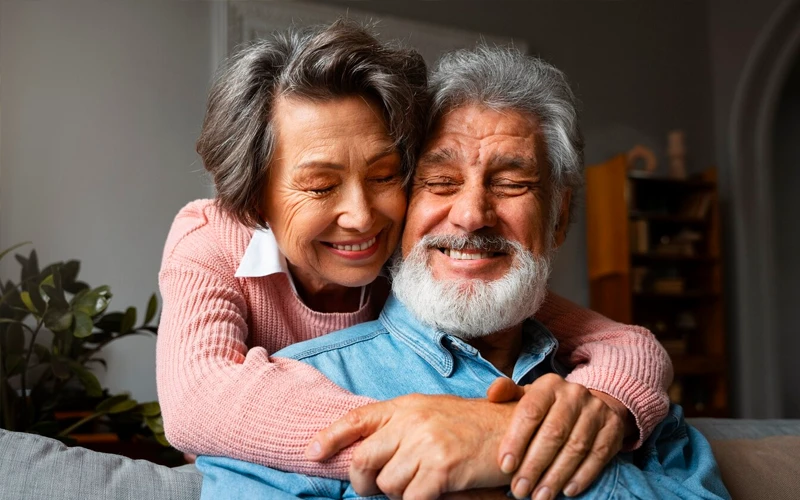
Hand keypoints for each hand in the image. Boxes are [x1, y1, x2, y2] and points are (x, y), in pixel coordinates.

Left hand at [305, 393, 513, 498]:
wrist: (515, 431)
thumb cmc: (473, 427)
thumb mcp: (433, 414)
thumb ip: (401, 428)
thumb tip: (366, 453)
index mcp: (407, 406)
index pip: (358, 419)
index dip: (330, 436)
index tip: (311, 452)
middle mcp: (412, 421)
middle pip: (363, 460)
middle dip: (363, 483)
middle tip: (376, 490)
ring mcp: (426, 444)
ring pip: (387, 485)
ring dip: (400, 495)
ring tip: (422, 486)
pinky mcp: (442, 469)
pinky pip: (411, 499)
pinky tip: (436, 494)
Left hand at [487, 375, 626, 498]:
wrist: (589, 404)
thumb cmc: (547, 406)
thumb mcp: (527, 396)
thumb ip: (507, 393)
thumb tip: (492, 393)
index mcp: (549, 385)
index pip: (530, 411)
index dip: (516, 440)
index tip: (505, 465)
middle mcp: (574, 394)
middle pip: (553, 433)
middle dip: (534, 465)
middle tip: (520, 489)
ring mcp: (596, 411)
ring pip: (576, 447)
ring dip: (556, 476)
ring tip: (539, 496)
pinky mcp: (613, 428)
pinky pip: (598, 456)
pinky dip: (582, 476)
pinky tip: (567, 491)